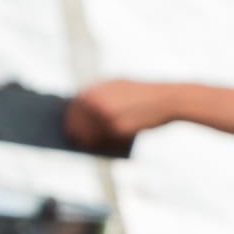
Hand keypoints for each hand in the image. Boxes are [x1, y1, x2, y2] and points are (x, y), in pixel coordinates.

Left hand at [65, 79, 183, 149]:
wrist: (167, 99)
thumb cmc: (144, 94)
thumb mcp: (120, 86)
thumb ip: (102, 94)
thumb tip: (83, 111)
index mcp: (97, 88)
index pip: (76, 104)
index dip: (70, 115)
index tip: (66, 122)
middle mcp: (98, 101)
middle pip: (77, 120)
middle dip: (73, 129)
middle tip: (70, 136)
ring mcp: (107, 116)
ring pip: (88, 132)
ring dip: (84, 139)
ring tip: (81, 143)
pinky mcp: (117, 129)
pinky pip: (103, 140)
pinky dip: (98, 144)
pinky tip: (95, 147)